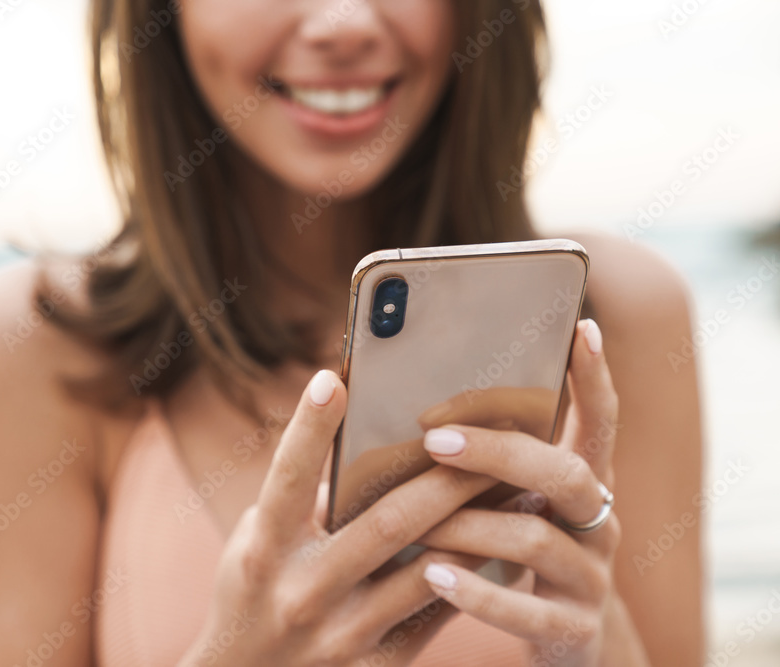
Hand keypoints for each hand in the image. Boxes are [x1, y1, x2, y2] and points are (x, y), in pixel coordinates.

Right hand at [180, 370, 502, 666]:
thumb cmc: (252, 595)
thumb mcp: (257, 544)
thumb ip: (303, 503)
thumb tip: (369, 451)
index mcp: (264, 552)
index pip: (287, 479)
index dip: (309, 429)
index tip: (333, 377)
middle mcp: (303, 592)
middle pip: (387, 523)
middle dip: (447, 477)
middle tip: (494, 436)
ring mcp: (344, 636)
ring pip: (428, 569)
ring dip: (478, 525)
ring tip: (521, 487)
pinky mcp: (379, 666)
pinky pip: (437, 612)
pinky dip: (471, 573)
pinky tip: (502, 543)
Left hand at [416, 319, 632, 665]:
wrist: (562, 646)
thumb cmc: (513, 554)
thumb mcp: (511, 505)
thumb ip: (483, 469)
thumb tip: (413, 419)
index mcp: (582, 484)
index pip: (600, 422)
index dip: (595, 378)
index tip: (582, 328)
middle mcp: (599, 523)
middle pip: (566, 472)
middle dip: (499, 452)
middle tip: (435, 440)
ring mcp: (591, 578)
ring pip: (535, 539)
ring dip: (467, 527)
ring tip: (416, 525)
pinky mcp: (575, 630)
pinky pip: (526, 611)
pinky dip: (477, 594)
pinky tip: (434, 578)